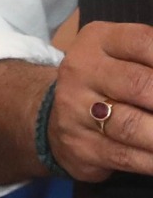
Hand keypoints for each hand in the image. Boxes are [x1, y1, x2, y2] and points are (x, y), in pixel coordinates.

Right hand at [49, 21, 152, 179]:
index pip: (144, 42)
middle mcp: (81, 71)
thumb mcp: (124, 56)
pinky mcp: (80, 145)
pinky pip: (127, 156)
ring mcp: (75, 109)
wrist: (53, 116)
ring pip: (132, 125)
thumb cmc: (108, 81)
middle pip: (140, 85)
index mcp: (98, 41)